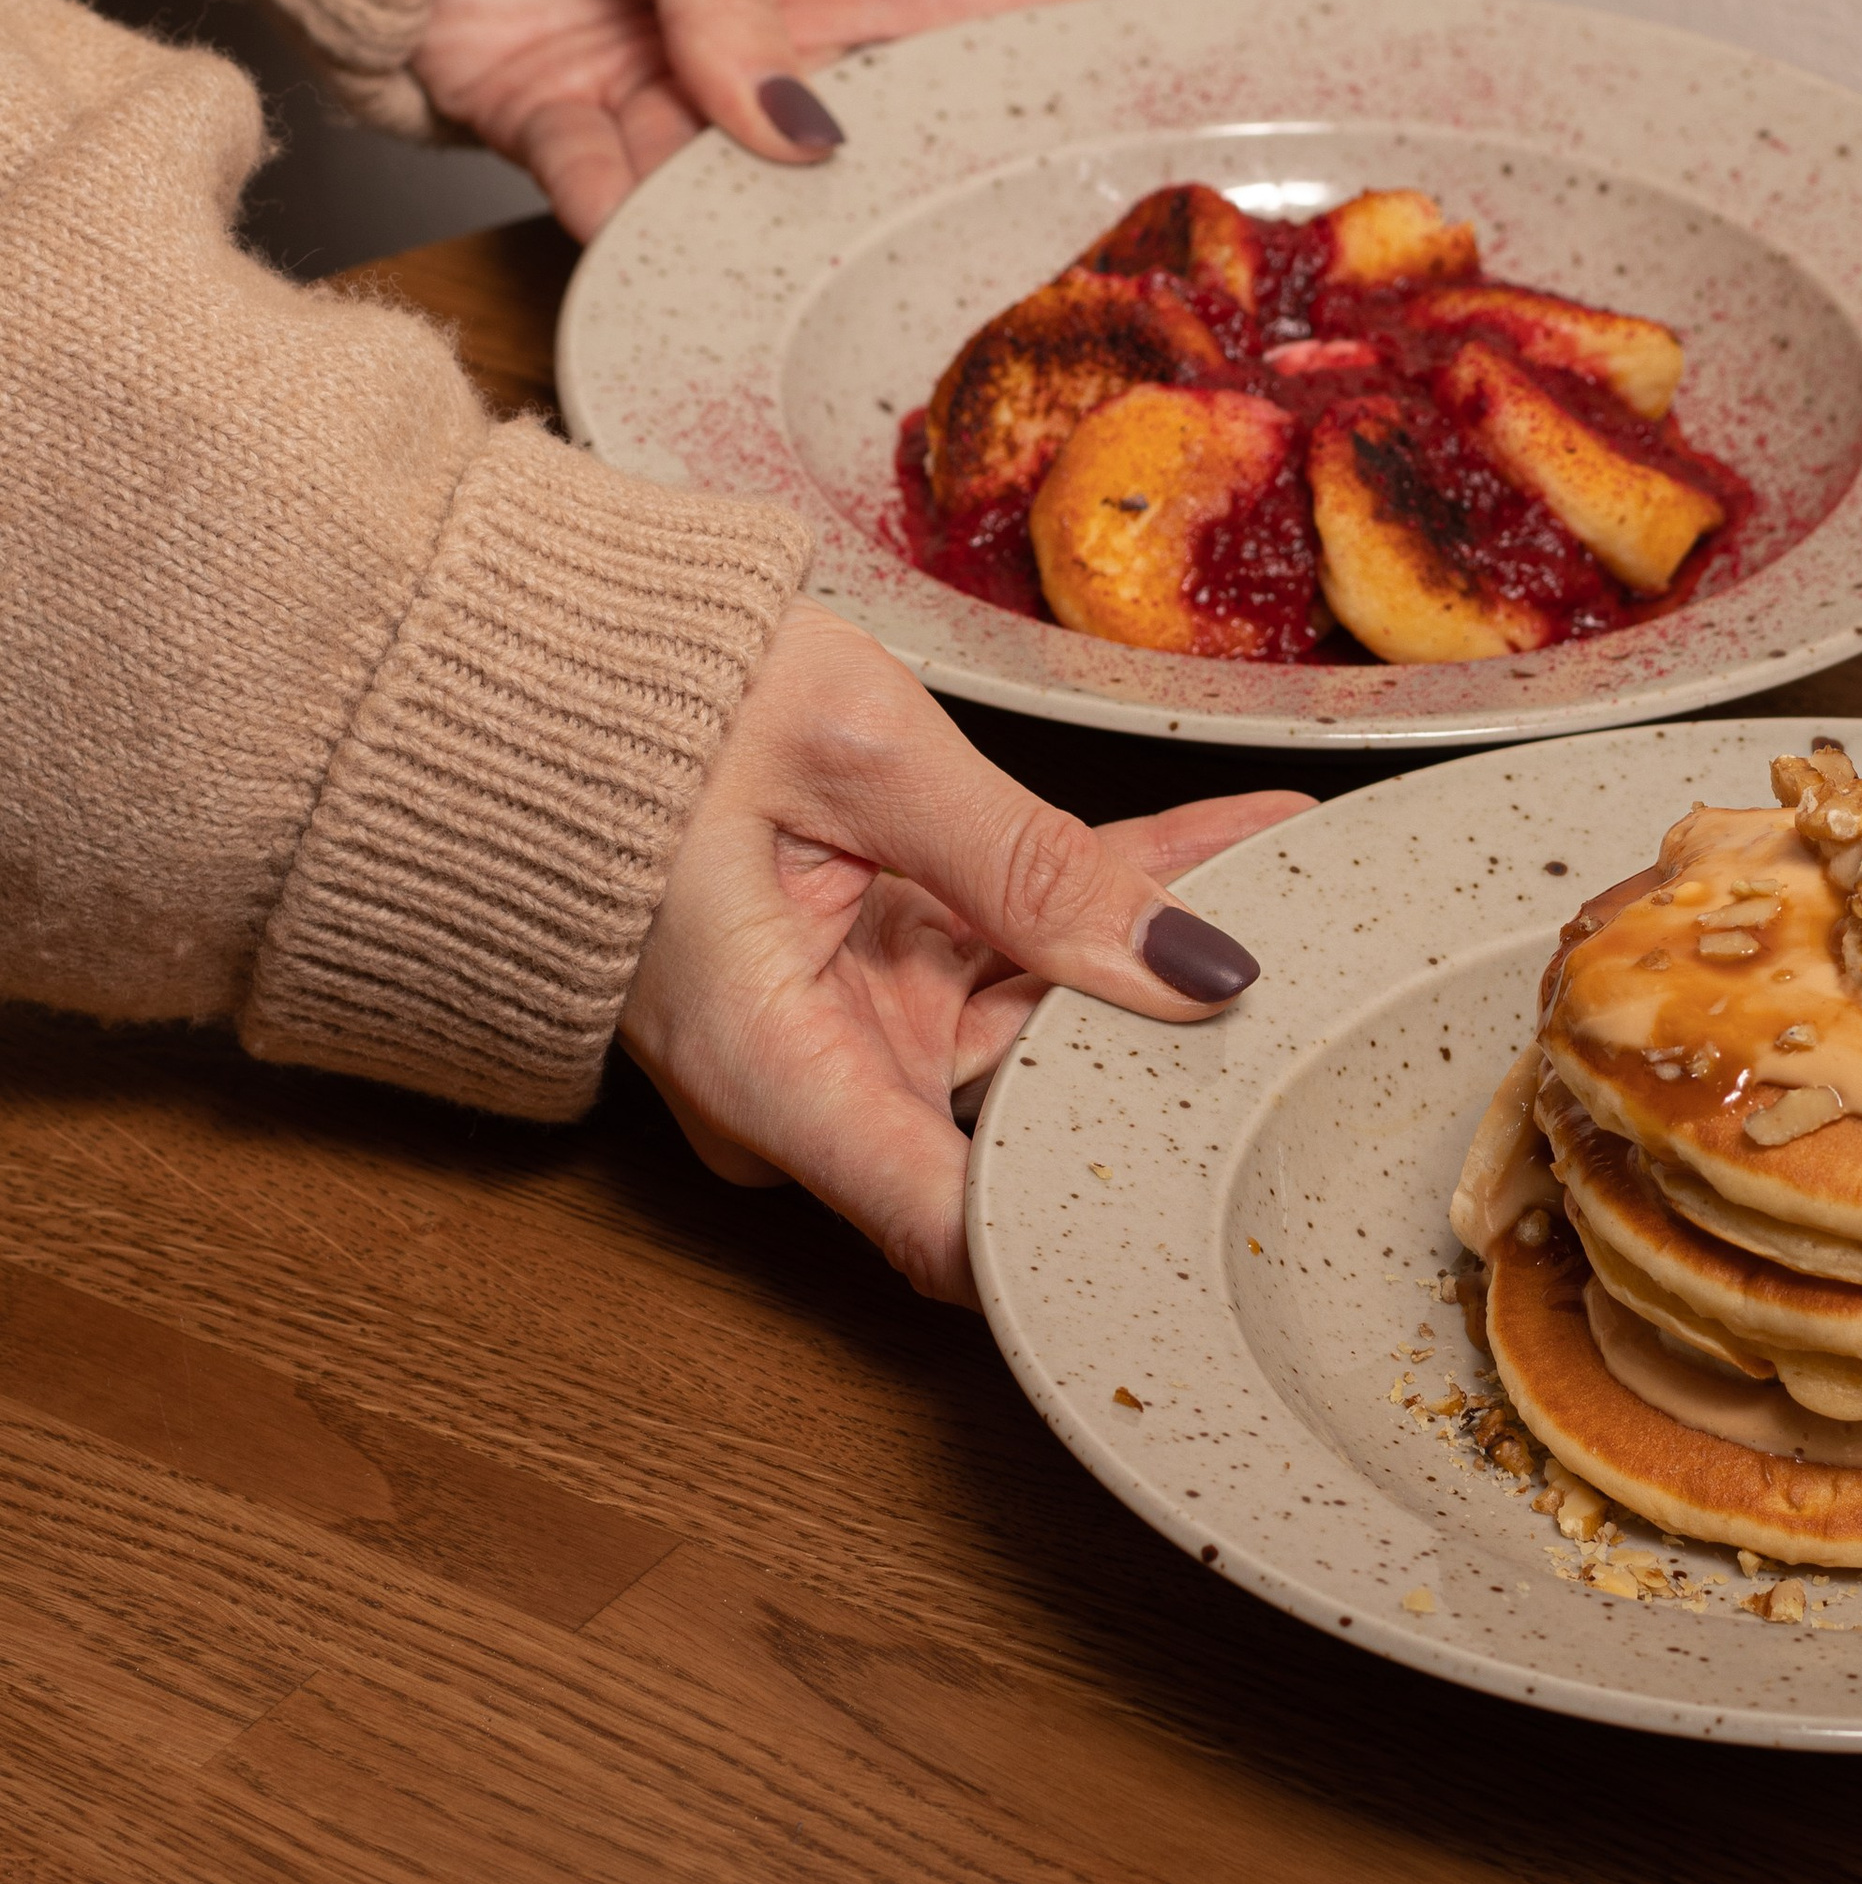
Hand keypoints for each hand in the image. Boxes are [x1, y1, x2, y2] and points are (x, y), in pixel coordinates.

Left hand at [410, 0, 1083, 238]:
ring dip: (754, 246)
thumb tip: (793, 135)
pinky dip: (627, 246)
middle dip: (908, 215)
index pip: (987, 19)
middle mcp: (773, 42)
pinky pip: (607, 209)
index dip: (1066, 74)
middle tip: (968, 286)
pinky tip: (662, 274)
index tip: (1139, 139)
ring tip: (797, 299)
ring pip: (737, 202)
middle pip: (870, 148)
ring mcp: (672, 95)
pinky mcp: (562, 129)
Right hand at [619, 603, 1309, 1303]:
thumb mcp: (861, 754)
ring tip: (1291, 868)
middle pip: (1025, 1108)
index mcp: (776, 1074)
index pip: (960, 1236)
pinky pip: (994, 958)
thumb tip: (1186, 968)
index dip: (1094, 1231)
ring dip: (1145, 945)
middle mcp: (803, 1086)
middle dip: (1164, 1039)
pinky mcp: (849, 979)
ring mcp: (829, 1034)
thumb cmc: (646, 697)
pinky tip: (1218, 850)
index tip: (1227, 1187)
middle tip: (1309, 962)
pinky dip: (1089, 903)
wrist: (529, 647)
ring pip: (1030, 1018)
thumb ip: (1028, 864)